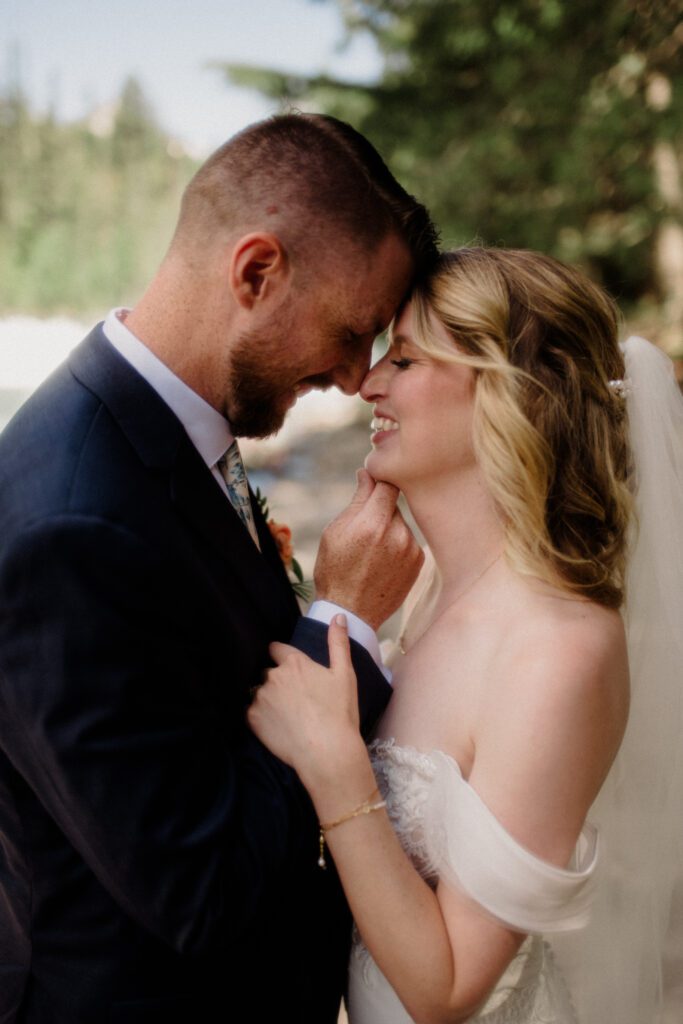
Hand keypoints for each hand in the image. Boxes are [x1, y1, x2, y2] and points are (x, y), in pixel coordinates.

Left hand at [247, 616, 364, 788]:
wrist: (326, 751)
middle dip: (277, 681)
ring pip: (258, 692)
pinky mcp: (252, 719)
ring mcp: (260, 698)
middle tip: (295, 699)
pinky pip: (251, 712)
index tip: (289, 668)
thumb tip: (338, 616)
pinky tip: (277, 727)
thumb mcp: (344, 674)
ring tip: (285, 715)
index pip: (276, 649)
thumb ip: (338, 643)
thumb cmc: (339, 712)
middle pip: (267, 672)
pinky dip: (261, 717)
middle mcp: (273, 676)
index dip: (282, 656)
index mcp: (294, 663)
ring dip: (267, 699)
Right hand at [314, 470, 423, 628]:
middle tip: (362, 531)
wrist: (351, 612)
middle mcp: (397, 534)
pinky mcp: (418, 562)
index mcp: (373, 523)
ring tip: (371, 552)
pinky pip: (408, 541)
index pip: (388, 484)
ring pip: (400, 523)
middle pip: (393, 504)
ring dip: (389, 528)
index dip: (378, 482)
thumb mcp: (335, 532)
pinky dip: (397, 545)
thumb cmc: (335, 570)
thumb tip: (367, 474)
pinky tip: (382, 562)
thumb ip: (357, 500)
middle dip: (379, 510)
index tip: (370, 485)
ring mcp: (411, 549)